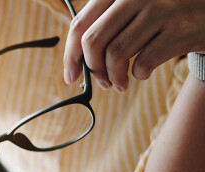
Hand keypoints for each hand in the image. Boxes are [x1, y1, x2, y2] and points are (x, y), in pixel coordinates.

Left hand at [63, 0, 204, 91]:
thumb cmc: (163, 16)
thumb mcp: (132, 10)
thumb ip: (104, 28)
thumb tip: (75, 63)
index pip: (80, 25)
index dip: (70, 55)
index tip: (70, 75)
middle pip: (93, 42)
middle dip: (93, 69)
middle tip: (101, 82)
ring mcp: (160, 11)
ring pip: (115, 55)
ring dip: (113, 77)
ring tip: (120, 83)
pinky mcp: (179, 31)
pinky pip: (143, 63)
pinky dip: (138, 75)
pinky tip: (142, 73)